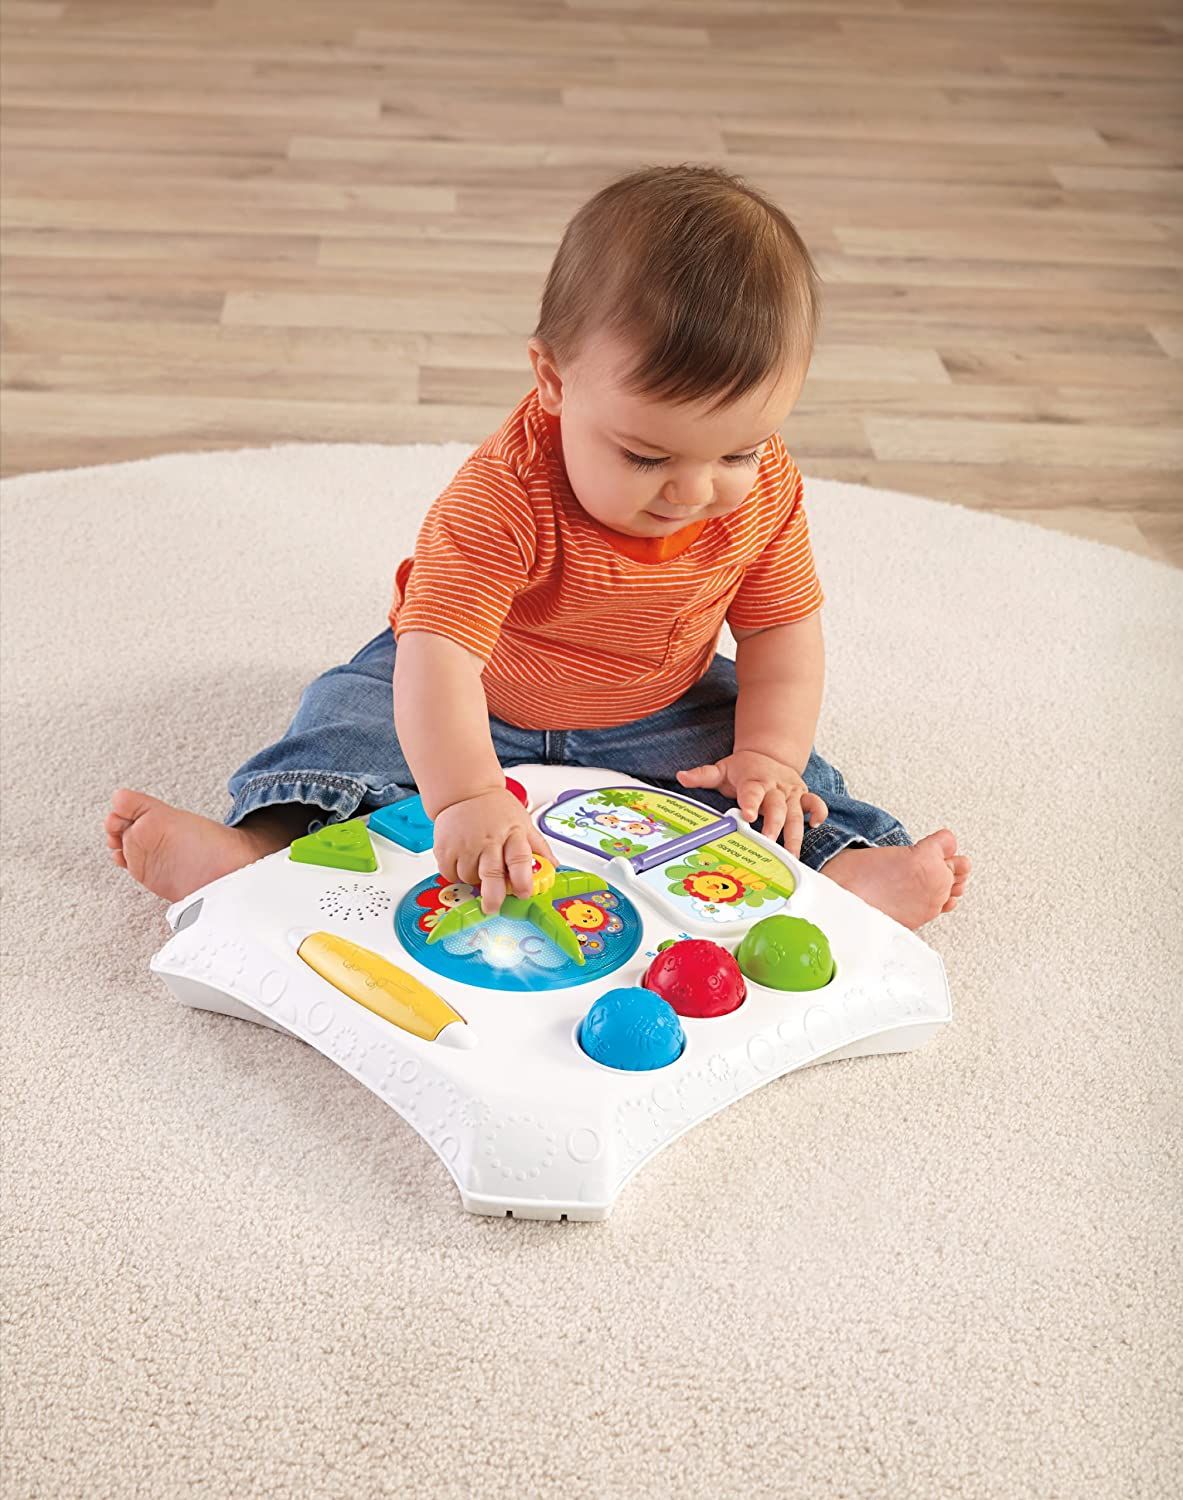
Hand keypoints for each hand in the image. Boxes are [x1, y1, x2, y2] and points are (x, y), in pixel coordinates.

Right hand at [432, 788, 557, 914]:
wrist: (465, 791)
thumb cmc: (496, 808)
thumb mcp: (523, 822)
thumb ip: (538, 847)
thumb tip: (553, 867)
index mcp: (512, 833)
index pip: (520, 859)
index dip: (523, 880)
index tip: (524, 893)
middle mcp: (488, 839)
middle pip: (492, 874)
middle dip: (493, 896)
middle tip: (493, 907)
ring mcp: (465, 843)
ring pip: (469, 877)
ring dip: (475, 879)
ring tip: (479, 863)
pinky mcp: (445, 847)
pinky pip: (450, 874)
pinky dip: (457, 874)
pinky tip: (464, 860)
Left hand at [676, 749, 827, 857]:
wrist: (769, 753)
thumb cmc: (744, 769)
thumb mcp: (721, 769)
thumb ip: (702, 775)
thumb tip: (681, 776)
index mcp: (754, 780)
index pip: (752, 792)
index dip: (751, 803)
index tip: (748, 816)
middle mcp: (775, 787)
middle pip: (777, 807)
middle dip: (774, 826)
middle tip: (770, 843)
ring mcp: (791, 792)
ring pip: (796, 813)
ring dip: (795, 834)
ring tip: (792, 855)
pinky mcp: (803, 796)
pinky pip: (816, 804)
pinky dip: (819, 814)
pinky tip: (815, 827)